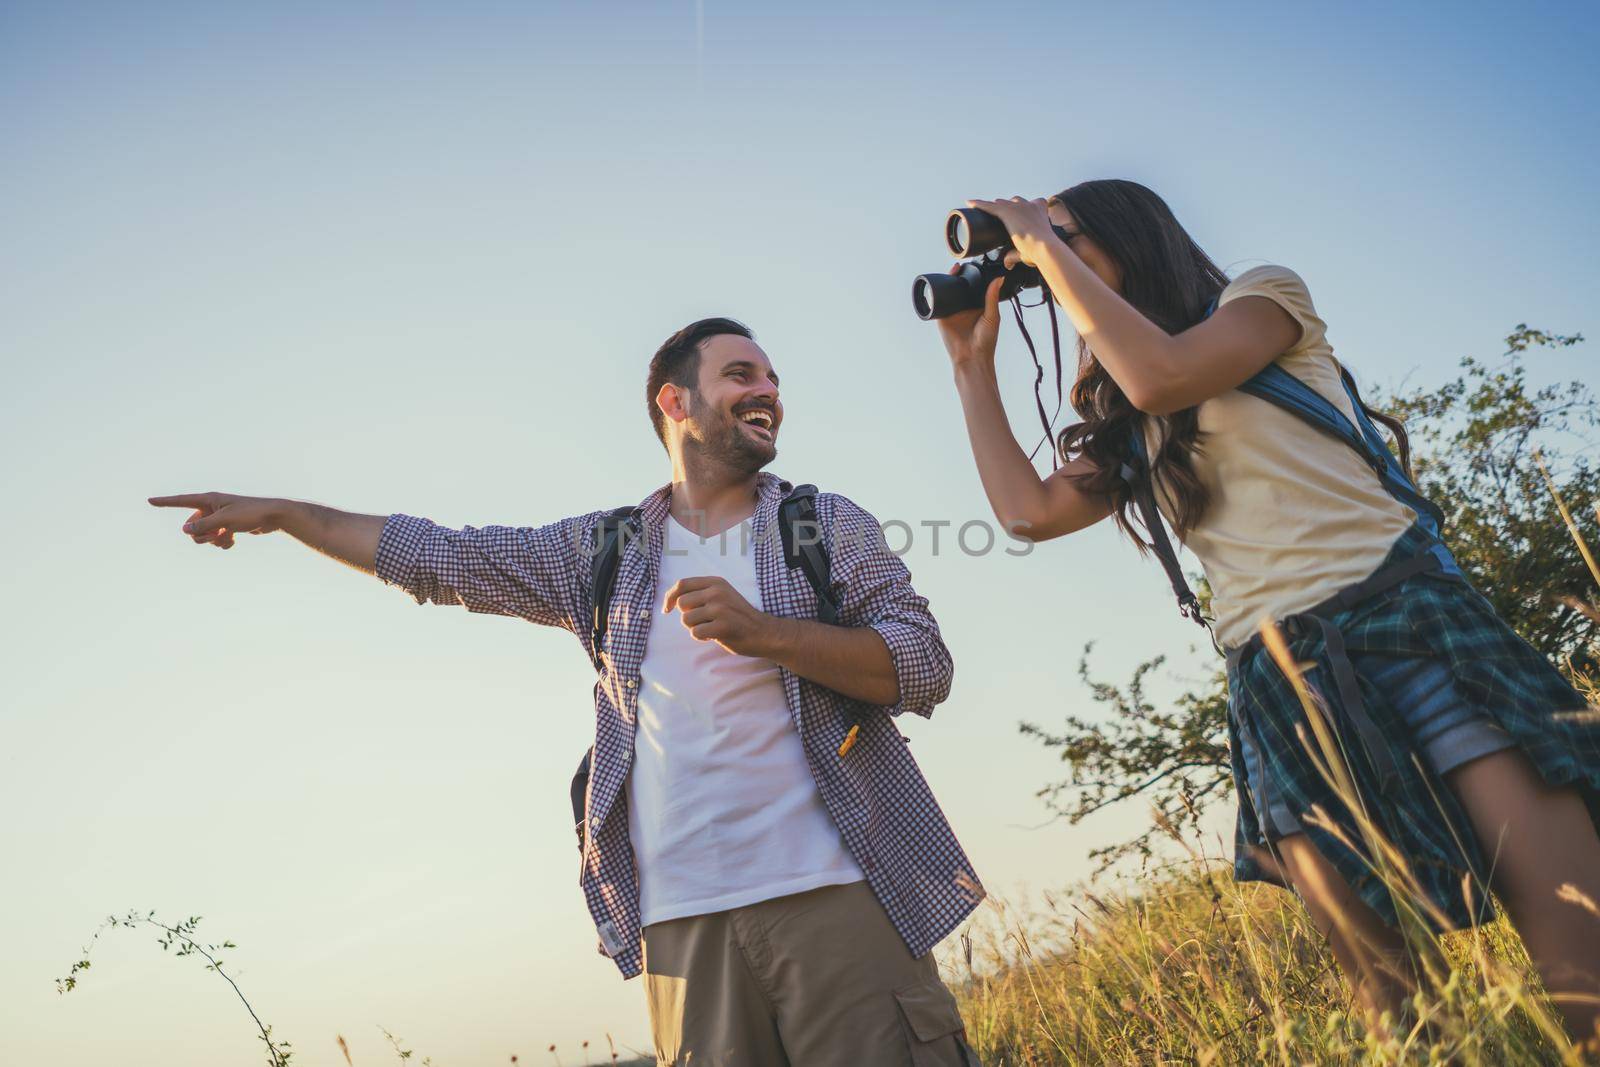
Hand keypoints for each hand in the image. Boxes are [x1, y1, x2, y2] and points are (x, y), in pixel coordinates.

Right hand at [148, 492, 287, 549]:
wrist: (273, 517)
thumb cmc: (250, 513)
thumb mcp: (224, 520)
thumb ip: (203, 525)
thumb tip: (184, 529)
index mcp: (209, 499)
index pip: (181, 501)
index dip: (165, 502)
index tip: (149, 500)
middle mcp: (212, 508)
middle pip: (191, 527)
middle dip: (200, 535)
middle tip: (216, 533)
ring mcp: (219, 518)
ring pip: (204, 536)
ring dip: (212, 540)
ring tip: (226, 536)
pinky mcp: (228, 527)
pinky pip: (216, 540)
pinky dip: (223, 542)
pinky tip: (233, 540)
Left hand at [662, 575, 785, 657]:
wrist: (763, 632)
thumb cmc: (738, 616)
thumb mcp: (722, 595)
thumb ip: (700, 593)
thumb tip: (671, 599)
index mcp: (716, 582)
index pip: (681, 584)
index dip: (670, 597)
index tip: (667, 609)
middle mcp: (717, 592)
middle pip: (682, 604)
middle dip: (688, 616)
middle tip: (703, 621)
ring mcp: (720, 608)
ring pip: (686, 620)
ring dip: (695, 628)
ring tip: (711, 628)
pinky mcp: (723, 626)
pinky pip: (695, 633)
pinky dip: (701, 637)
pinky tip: (714, 635)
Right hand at [936, 268, 1006, 373]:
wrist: (971, 356)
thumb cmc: (986, 341)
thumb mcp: (992, 316)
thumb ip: (992, 297)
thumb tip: (999, 278)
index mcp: (977, 306)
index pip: (974, 287)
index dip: (973, 277)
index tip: (974, 264)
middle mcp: (964, 307)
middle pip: (960, 287)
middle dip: (959, 276)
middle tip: (961, 265)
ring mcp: (952, 311)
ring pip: (948, 292)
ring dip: (948, 282)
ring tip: (952, 270)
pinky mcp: (942, 316)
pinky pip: (937, 302)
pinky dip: (936, 293)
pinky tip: (938, 284)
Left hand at [966, 196, 1060, 266]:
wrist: (1044, 247)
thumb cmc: (1041, 250)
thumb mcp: (1028, 250)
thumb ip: (1015, 255)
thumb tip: (1008, 264)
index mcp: (1039, 209)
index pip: (1029, 204)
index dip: (1022, 210)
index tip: (1017, 216)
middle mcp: (1029, 204)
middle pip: (1014, 201)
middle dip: (1008, 208)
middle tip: (1000, 218)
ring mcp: (1018, 206)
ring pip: (1001, 203)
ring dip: (994, 206)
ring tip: (983, 209)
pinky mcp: (1007, 211)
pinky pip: (990, 206)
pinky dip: (979, 204)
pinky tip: (970, 203)